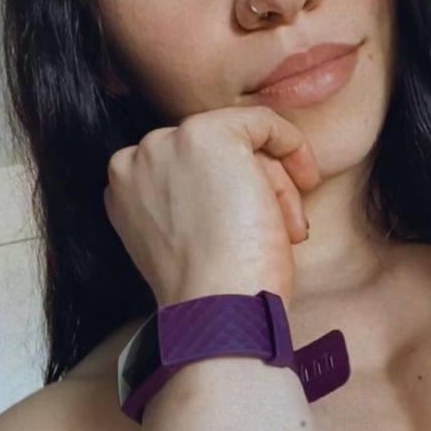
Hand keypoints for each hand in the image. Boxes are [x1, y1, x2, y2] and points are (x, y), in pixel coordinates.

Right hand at [103, 107, 320, 310]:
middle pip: (214, 154)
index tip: (258, 227)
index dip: (230, 197)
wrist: (218, 308)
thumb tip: (235, 180)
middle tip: (283, 232)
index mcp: (124, 187)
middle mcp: (136, 158)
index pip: (189, 168)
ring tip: (286, 230)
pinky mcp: (208, 134)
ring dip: (273, 184)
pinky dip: (292, 146)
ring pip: (241, 142)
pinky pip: (263, 122)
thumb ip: (190, 200)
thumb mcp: (188, 237)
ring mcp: (169, 142)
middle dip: (255, 188)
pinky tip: (307, 178)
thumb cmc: (215, 290)